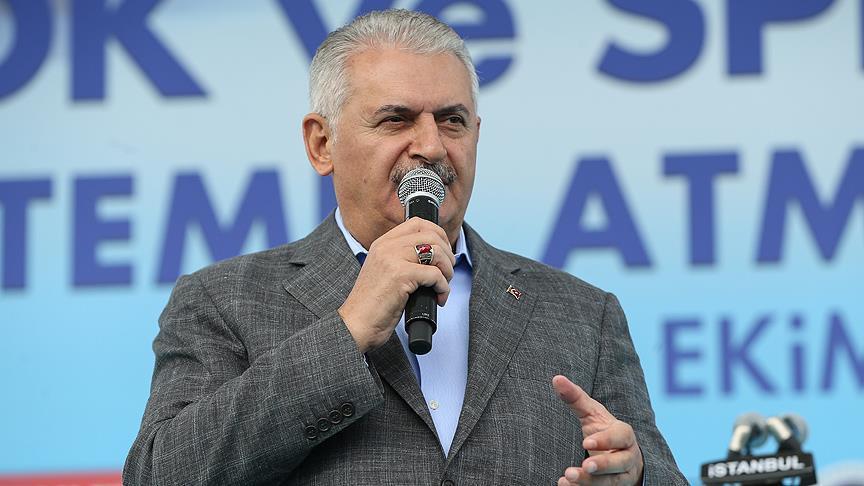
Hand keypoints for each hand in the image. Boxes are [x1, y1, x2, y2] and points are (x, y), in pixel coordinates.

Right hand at [339, 217, 455, 352]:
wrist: (356, 325)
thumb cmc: (373, 305)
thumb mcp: (385, 272)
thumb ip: (403, 259)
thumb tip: (435, 255)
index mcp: (382, 243)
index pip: (418, 223)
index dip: (438, 234)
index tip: (444, 253)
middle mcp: (387, 246)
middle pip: (432, 235)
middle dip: (448, 254)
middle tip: (447, 273)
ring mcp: (393, 259)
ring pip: (437, 252)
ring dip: (448, 271)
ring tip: (443, 286)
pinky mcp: (400, 275)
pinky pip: (435, 274)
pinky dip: (443, 287)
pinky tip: (438, 298)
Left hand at [553, 375, 643, 485]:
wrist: (621, 458)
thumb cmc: (604, 431)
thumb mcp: (592, 414)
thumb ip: (576, 398)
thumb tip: (556, 379)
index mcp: (624, 435)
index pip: (621, 436)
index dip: (606, 440)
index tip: (586, 442)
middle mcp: (627, 457)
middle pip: (620, 463)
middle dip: (603, 465)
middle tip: (586, 466)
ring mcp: (623, 476)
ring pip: (612, 482)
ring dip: (590, 482)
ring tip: (568, 477)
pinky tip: (564, 485)